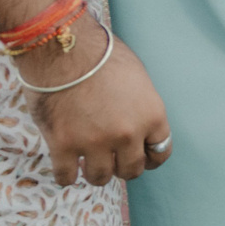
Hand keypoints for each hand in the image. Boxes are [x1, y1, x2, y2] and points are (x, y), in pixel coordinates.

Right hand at [20, 13, 172, 185]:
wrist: (66, 48)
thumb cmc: (102, 54)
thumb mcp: (138, 78)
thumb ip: (141, 106)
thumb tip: (137, 121)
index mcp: (152, 115)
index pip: (161, 153)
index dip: (150, 158)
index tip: (141, 158)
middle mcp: (128, 134)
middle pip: (132, 170)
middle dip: (122, 166)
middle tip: (112, 159)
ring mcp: (95, 142)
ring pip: (100, 178)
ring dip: (95, 172)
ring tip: (88, 162)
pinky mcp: (63, 146)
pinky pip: (66, 177)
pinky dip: (66, 175)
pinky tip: (66, 166)